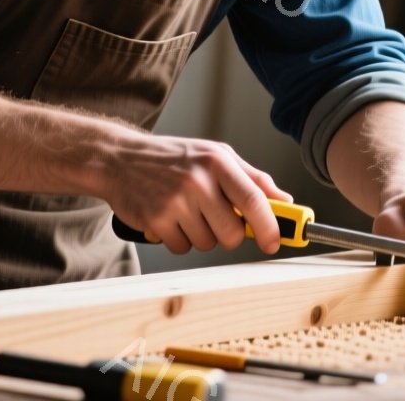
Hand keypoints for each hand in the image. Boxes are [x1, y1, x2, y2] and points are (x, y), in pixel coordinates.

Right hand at [95, 132, 292, 255]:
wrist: (119, 158)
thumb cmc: (173, 158)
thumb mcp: (215, 155)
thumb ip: (252, 178)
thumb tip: (285, 201)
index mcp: (218, 161)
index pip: (255, 199)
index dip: (271, 226)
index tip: (275, 242)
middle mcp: (197, 181)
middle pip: (233, 234)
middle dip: (229, 234)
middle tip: (215, 218)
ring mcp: (175, 201)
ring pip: (207, 244)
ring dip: (200, 235)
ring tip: (186, 211)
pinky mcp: (156, 220)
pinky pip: (182, 248)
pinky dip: (178, 239)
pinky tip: (169, 217)